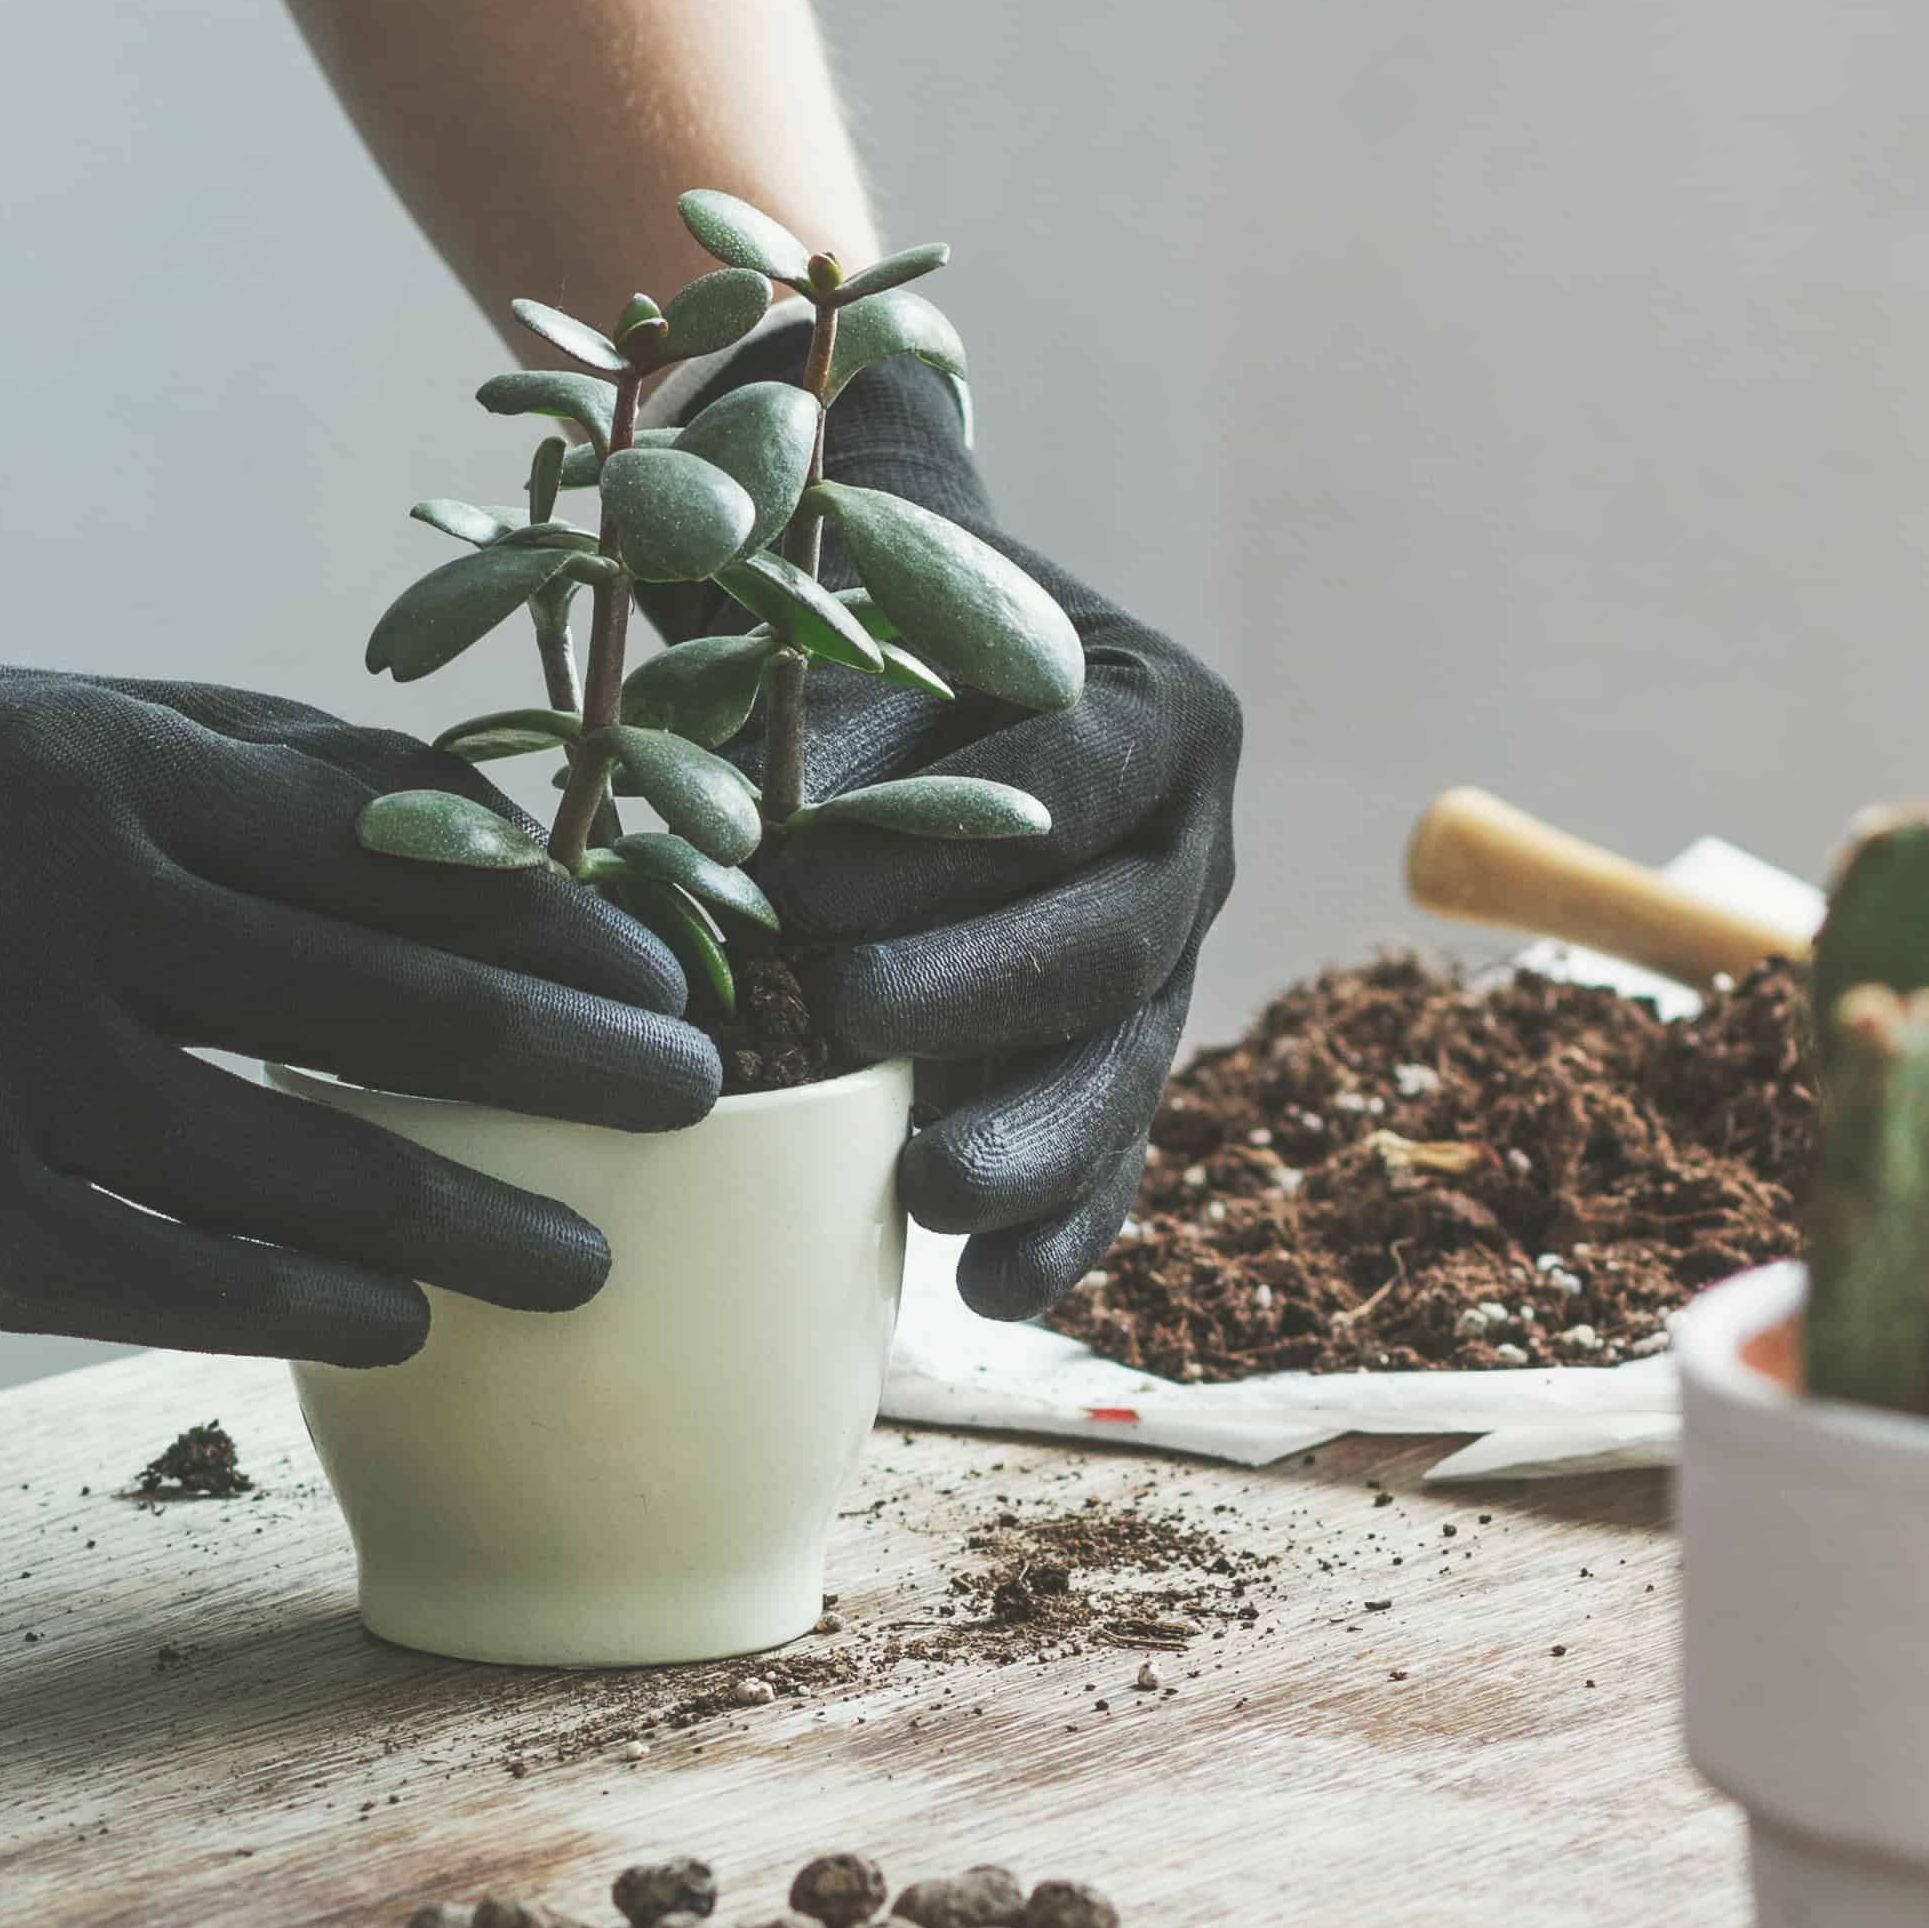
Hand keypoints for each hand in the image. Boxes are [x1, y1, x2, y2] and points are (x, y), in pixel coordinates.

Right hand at [0, 518, 717, 1362]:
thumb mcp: (145, 727)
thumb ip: (327, 792)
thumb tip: (555, 869)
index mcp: (133, 768)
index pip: (405, 861)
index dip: (567, 934)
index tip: (681, 988)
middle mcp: (63, 901)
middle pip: (374, 1011)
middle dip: (561, 1073)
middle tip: (688, 1116)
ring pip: (270, 1164)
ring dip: (455, 1225)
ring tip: (579, 1264)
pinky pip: (140, 1271)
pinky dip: (283, 1308)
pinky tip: (394, 1326)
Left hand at [753, 358, 1236, 1318]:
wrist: (914, 655)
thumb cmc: (867, 635)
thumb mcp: (849, 640)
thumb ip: (823, 740)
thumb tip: (739, 869)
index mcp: (1155, 714)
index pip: (1065, 785)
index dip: (936, 842)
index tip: (790, 882)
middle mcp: (1190, 844)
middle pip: (1108, 939)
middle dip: (976, 991)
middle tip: (843, 1017)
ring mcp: (1172, 965)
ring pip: (1126, 1068)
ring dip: (1032, 1142)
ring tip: (930, 1194)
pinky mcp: (1126, 1061)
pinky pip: (1115, 1157)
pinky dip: (1057, 1228)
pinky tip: (984, 1293)